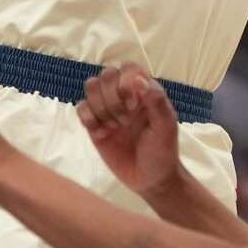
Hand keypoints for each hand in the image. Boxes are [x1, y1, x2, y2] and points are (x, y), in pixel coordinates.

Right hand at [78, 63, 183, 197]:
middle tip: (125, 120)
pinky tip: (101, 134)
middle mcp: (124, 95)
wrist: (149, 179)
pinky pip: (81, 108)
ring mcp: (107, 108)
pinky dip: (88, 118)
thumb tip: (139, 79)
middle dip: (112, 97)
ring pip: (91, 86)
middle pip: (106, 74)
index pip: (128, 68)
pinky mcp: (94, 124)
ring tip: (114, 127)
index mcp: (143, 91)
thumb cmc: (162, 150)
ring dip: (100, 107)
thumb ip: (156, 100)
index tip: (133, 106)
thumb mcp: (166, 126)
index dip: (126, 82)